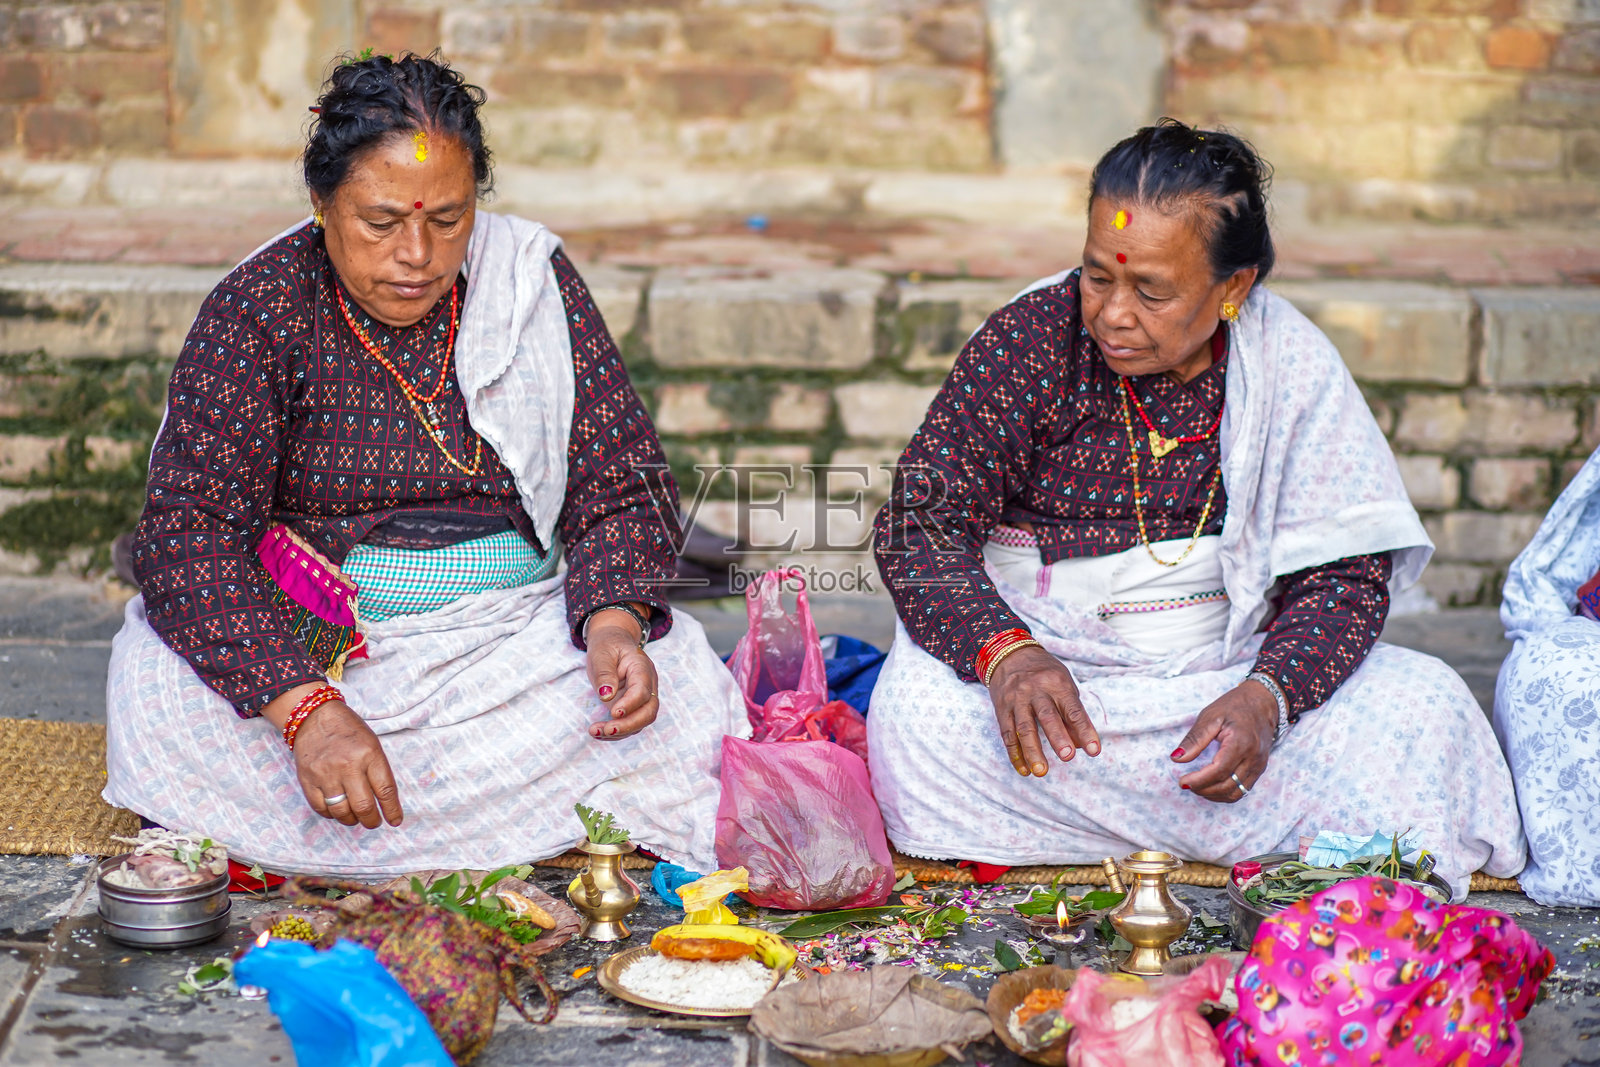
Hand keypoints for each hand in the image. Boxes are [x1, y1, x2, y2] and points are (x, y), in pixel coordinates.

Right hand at [291, 702, 404, 827]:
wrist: (314, 716)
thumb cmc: (349, 731)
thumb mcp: (372, 744)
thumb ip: (378, 771)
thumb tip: (384, 802)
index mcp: (369, 754)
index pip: (385, 790)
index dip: (392, 810)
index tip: (395, 821)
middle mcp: (347, 765)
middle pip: (363, 806)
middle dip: (371, 821)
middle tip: (374, 822)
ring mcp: (325, 773)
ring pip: (341, 811)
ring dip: (351, 820)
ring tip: (356, 817)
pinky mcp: (307, 779)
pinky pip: (321, 808)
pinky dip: (331, 814)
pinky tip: (338, 810)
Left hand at [585, 609, 659, 740]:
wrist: (613, 643)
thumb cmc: (607, 647)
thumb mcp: (601, 654)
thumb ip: (604, 673)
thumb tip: (606, 696)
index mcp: (642, 667)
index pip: (642, 690)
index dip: (630, 704)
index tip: (614, 713)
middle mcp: (648, 684)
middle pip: (649, 711)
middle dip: (629, 725)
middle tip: (606, 730)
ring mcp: (643, 698)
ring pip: (642, 721)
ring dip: (621, 731)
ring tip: (594, 731)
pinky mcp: (634, 707)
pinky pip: (631, 724)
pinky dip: (616, 732)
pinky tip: (598, 732)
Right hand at [985, 645, 1101, 776]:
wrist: (1009, 655)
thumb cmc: (1044, 673)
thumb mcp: (1063, 685)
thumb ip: (1072, 714)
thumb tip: (1081, 745)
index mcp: (1057, 684)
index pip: (1073, 710)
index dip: (1085, 731)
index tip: (1094, 751)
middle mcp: (1035, 690)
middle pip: (1047, 716)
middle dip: (1058, 737)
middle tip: (1068, 757)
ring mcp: (1016, 699)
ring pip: (1024, 728)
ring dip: (1033, 751)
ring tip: (1041, 771)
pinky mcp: (1001, 709)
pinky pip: (1007, 734)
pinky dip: (1015, 754)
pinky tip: (1024, 770)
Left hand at [1171, 680, 1277, 801]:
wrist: (1262, 702)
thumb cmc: (1234, 706)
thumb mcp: (1210, 716)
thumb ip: (1194, 739)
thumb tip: (1176, 758)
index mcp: (1241, 743)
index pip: (1219, 771)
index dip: (1199, 780)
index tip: (1182, 781)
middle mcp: (1253, 758)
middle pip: (1227, 786)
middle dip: (1203, 789)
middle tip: (1185, 784)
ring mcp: (1259, 765)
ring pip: (1236, 793)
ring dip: (1213, 795)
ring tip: (1195, 786)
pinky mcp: (1259, 769)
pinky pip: (1242, 789)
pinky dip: (1224, 793)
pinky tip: (1210, 787)